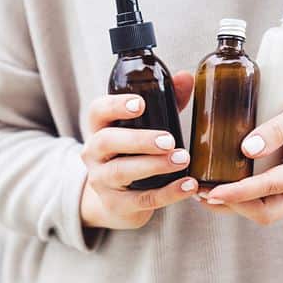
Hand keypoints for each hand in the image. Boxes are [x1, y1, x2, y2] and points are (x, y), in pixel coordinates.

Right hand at [80, 71, 197, 228]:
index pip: (97, 112)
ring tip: (183, 160)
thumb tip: (186, 77)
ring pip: (121, 172)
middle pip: (107, 141)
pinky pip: (142, 199)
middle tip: (169, 140)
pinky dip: (168, 193)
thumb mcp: (144, 127)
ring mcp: (102, 181)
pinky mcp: (117, 205)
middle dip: (138, 139)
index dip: (116, 106)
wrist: (117, 201)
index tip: (141, 104)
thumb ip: (165, 102)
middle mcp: (94, 154)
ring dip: (154, 165)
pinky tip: (188, 185)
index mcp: (99, 128)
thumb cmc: (133, 154)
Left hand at [200, 83, 282, 224]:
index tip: (213, 192)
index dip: (240, 193)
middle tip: (201, 193)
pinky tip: (218, 184)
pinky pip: (264, 198)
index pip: (272, 188)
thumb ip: (279, 127)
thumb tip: (247, 148)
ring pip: (264, 209)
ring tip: (202, 192)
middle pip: (268, 212)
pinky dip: (241, 196)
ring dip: (234, 205)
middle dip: (233, 206)